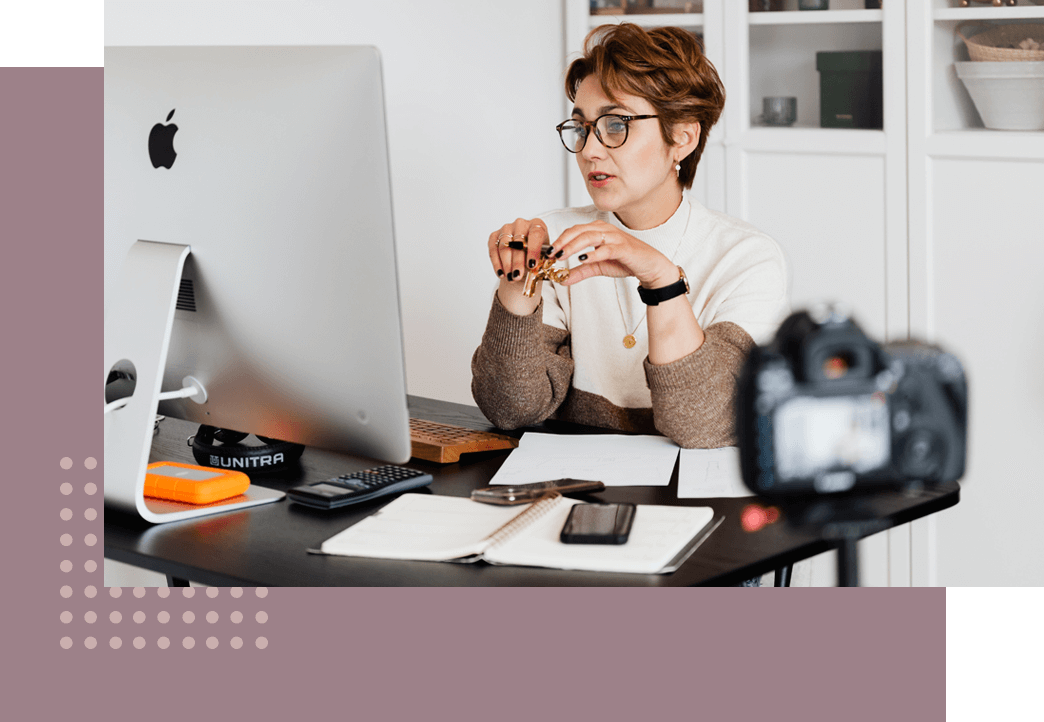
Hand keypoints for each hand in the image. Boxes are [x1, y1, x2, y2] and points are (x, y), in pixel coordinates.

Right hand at [488, 218, 548, 313]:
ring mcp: (506, 228)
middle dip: (517, 261)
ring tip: (511, 278)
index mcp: (537, 225)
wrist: (524, 257)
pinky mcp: (495, 235)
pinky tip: (501, 274)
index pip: (535, 235)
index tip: (532, 265)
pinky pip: (493, 249)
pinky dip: (497, 263)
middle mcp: (521, 223)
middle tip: (518, 276)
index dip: (533, 250)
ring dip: (507, 264)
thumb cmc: (536, 256)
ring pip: (504, 246)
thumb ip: (542, 261)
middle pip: (518, 242)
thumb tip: (540, 268)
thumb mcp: (543, 258)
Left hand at [549, 220, 676, 288]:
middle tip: (551, 253)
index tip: (548, 253)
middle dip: (562, 241)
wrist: (649, 267)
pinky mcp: (624, 248)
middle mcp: (605, 230)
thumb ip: (580, 271)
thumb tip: (562, 279)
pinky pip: (606, 248)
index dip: (560, 240)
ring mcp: (615, 237)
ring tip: (561, 255)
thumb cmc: (625, 262)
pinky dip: (593, 253)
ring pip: (589, 236)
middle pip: (578, 231)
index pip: (574, 230)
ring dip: (573, 246)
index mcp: (598, 230)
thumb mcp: (598, 267)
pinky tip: (582, 259)